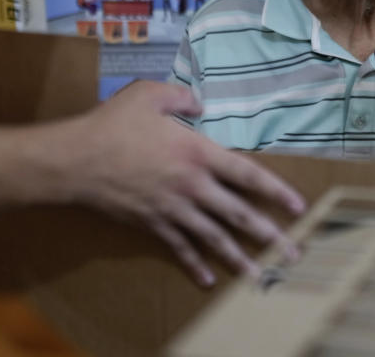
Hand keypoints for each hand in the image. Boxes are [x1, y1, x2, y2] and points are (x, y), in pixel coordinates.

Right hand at [60, 81, 305, 286]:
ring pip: (214, 238)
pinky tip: (208, 279)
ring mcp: (173, 209)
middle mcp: (192, 186)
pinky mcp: (152, 225)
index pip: (247, 176)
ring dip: (238, 259)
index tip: (298, 206)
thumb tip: (200, 103)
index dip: (276, 191)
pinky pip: (179, 248)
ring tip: (260, 277)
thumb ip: (182, 97)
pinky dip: (194, 264)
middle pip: (239, 215)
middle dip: (269, 236)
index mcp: (198, 153)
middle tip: (292, 254)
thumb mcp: (149, 94)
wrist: (75, 160)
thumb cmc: (112, 124)